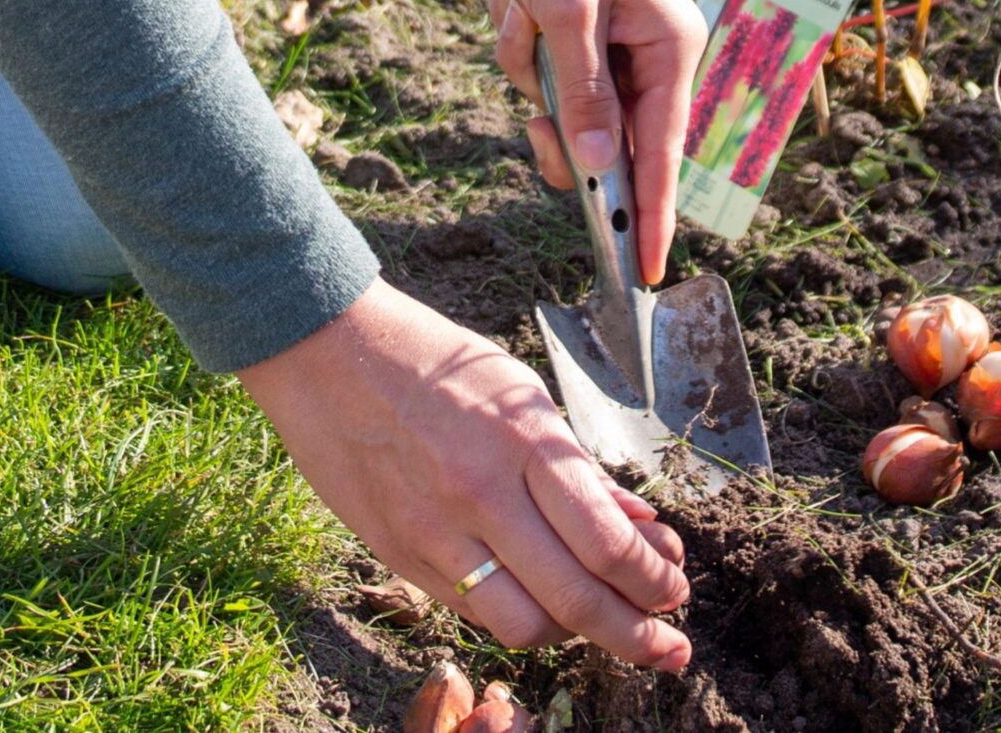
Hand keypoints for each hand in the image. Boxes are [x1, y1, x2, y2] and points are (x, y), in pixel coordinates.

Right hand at [236, 278, 691, 669]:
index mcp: (522, 442)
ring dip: (575, 635)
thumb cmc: (434, 361)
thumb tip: (637, 526)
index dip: (654, 582)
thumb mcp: (521, 395)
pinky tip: (540, 603)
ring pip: (523, 624)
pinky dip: (518, 616)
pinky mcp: (398, 553)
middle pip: (575, 599)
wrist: (325, 353)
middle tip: (669, 648)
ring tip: (599, 623)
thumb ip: (578, 469)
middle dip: (637, 636)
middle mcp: (480, 495)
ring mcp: (433, 531)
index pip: (606, 542)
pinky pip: (472, 610)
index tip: (675, 591)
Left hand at [480, 0, 706, 284]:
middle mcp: (645, 61)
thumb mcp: (570, 11)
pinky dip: (518, 47)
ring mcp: (606, 56)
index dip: (650, 215)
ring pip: (559, 113)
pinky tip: (519, 0)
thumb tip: (599, 163)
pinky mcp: (571, 47)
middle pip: (604, 143)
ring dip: (531, 69)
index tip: (645, 271)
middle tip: (540, 104)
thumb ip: (585, 94)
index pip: (662, 154)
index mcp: (669, 50)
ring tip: (527, 9)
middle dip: (561, 123)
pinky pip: (537, 79)